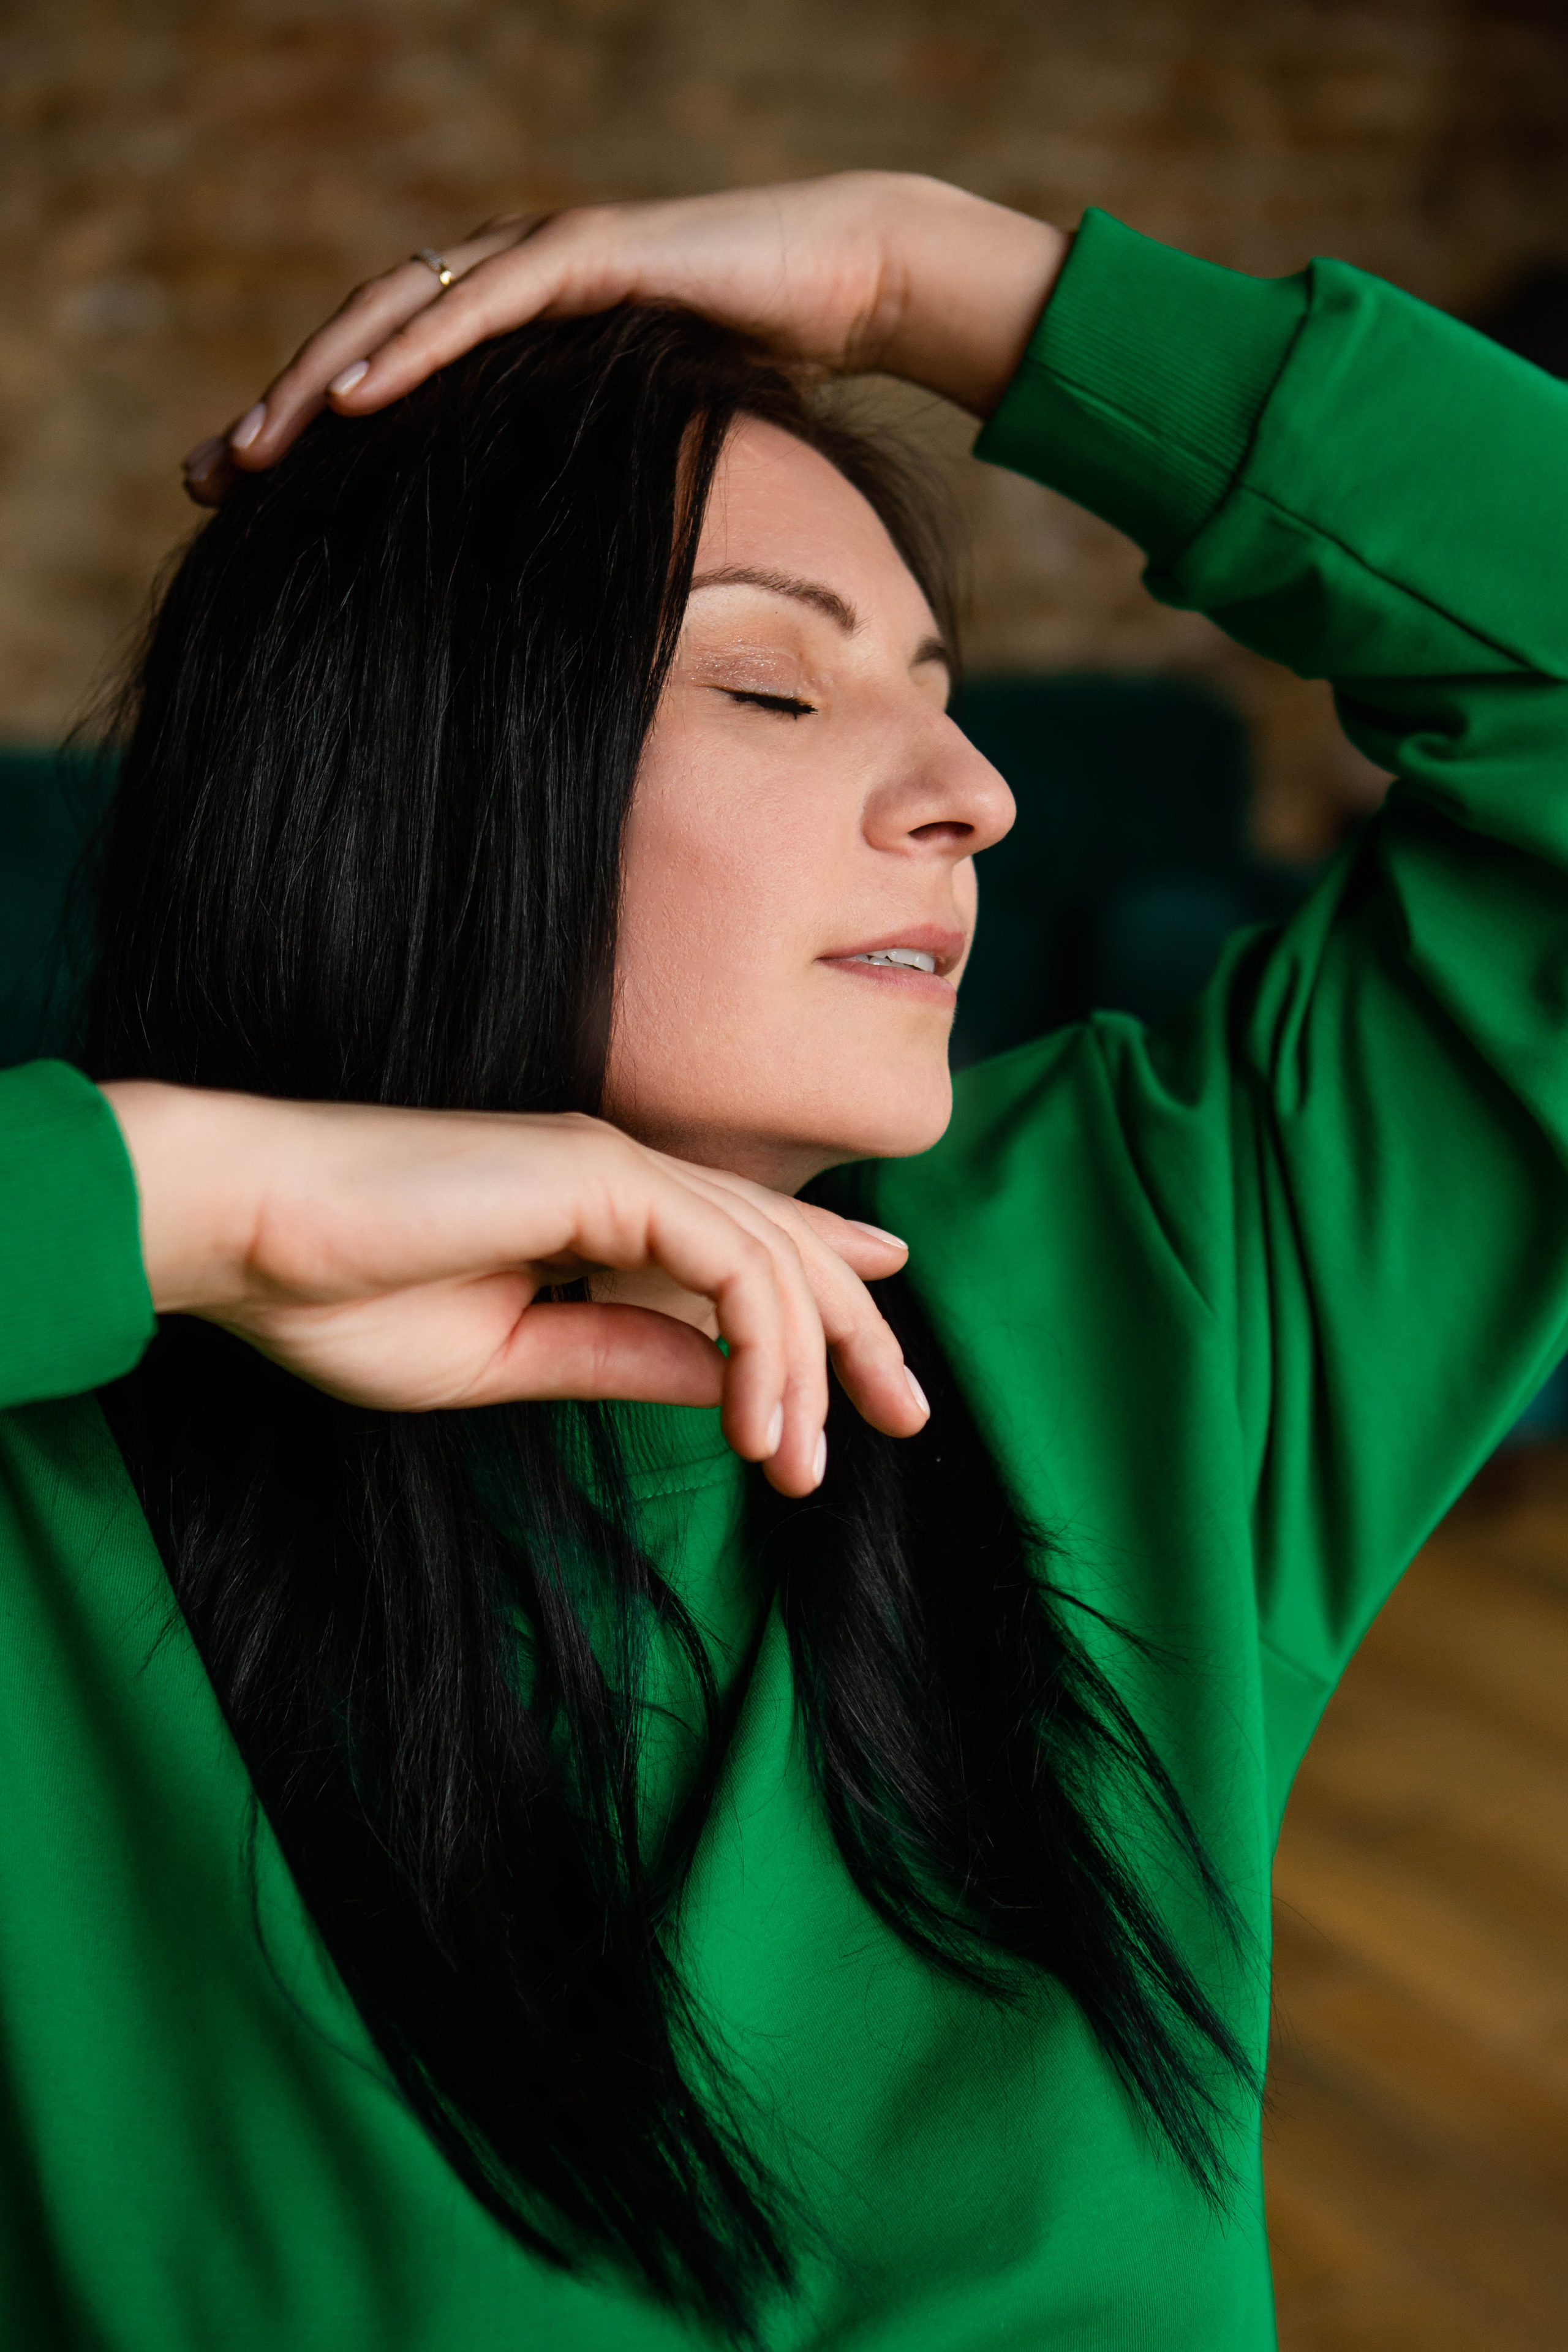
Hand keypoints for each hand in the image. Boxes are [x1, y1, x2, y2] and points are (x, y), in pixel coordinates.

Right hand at [100, 1082, 925, 1497]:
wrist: (241, 1231)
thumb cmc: (337, 1295)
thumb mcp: (508, 1359)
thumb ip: (618, 1358)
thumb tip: (716, 1380)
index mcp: (593, 1211)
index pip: (741, 1247)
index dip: (822, 1294)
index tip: (873, 1368)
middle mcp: (620, 1175)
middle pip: (782, 1247)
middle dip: (857, 1334)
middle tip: (909, 1416)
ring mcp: (613, 1165)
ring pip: (769, 1257)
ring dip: (808, 1365)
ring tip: (807, 1466)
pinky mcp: (597, 1172)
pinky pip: (727, 1260)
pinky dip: (761, 1345)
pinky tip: (761, 1425)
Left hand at [184, 172, 1067, 502]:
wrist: (855, 284)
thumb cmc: (765, 373)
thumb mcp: (649, 450)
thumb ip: (590, 487)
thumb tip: (561, 588)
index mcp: (514, 326)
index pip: (388, 375)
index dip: (314, 434)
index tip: (246, 502)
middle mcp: (508, 279)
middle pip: (362, 342)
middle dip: (280, 412)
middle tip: (208, 481)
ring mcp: (541, 257)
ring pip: (395, 313)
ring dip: (319, 383)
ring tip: (253, 451)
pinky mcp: (588, 254)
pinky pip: (476, 302)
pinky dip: (410, 349)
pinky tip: (351, 399)